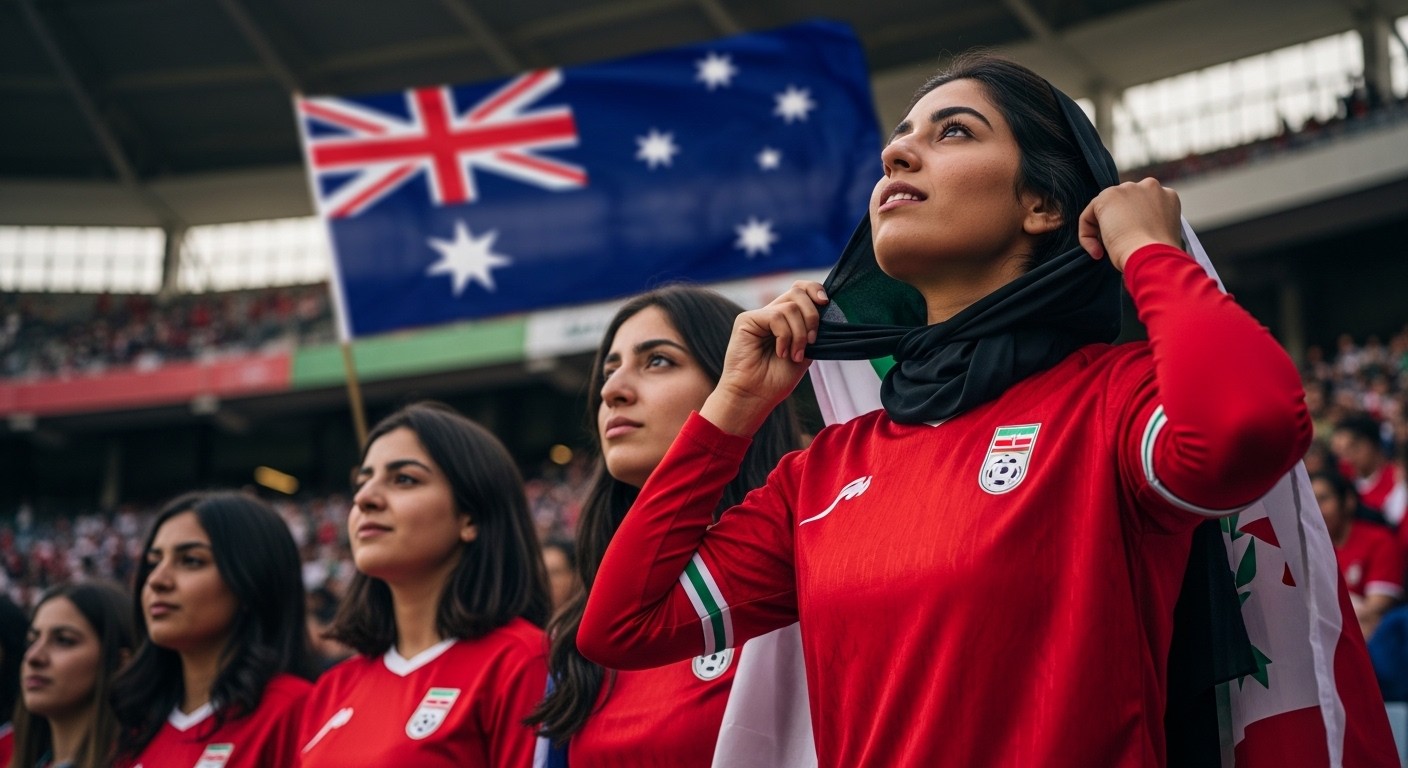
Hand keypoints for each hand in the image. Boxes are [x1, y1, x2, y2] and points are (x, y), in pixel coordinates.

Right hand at [700, 281, 828, 435]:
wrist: (755, 396)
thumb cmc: (777, 379)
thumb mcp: (805, 352)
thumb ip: (812, 330)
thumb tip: (825, 308)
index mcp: (786, 318)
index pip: (801, 289)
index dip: (815, 289)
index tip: (826, 302)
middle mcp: (772, 313)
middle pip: (798, 291)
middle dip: (812, 316)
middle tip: (811, 341)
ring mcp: (759, 315)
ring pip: (791, 307)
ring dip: (799, 334)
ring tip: (794, 355)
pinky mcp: (746, 320)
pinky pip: (776, 317)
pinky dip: (784, 336)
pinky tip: (781, 352)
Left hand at [1077, 178, 1181, 270]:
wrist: (1153, 255)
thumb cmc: (1160, 254)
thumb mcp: (1161, 236)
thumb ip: (1150, 225)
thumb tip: (1133, 232)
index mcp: (1167, 197)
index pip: (1143, 206)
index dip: (1135, 226)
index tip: (1133, 244)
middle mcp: (1150, 187)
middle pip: (1124, 204)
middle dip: (1118, 224)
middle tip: (1118, 246)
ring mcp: (1129, 189)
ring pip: (1106, 210)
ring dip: (1103, 231)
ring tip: (1106, 252)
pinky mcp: (1108, 196)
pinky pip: (1088, 217)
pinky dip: (1087, 236)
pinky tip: (1097, 252)